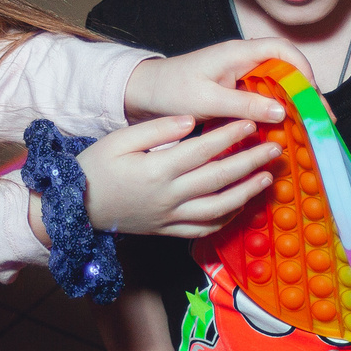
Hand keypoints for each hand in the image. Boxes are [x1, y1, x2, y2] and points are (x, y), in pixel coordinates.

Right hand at [71, 115, 279, 238]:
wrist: (75, 207)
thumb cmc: (95, 168)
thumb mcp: (119, 140)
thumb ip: (157, 128)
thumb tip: (191, 119)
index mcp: (157, 170)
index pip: (203, 150)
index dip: (230, 136)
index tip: (251, 124)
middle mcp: (169, 196)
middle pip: (219, 178)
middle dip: (251, 163)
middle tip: (275, 149)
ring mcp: (170, 217)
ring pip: (219, 207)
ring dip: (247, 193)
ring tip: (267, 178)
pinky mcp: (168, 231)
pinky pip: (204, 228)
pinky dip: (227, 218)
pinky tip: (241, 205)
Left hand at [123, 40, 314, 125]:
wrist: (145, 92)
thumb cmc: (170, 90)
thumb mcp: (208, 100)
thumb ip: (244, 104)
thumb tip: (281, 112)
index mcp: (238, 52)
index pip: (284, 51)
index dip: (303, 71)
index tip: (313, 97)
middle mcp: (244, 59)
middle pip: (287, 69)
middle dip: (307, 93)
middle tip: (323, 120)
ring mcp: (242, 74)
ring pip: (279, 85)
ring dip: (295, 104)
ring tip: (311, 128)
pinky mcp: (237, 89)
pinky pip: (265, 97)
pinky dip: (278, 112)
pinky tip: (286, 130)